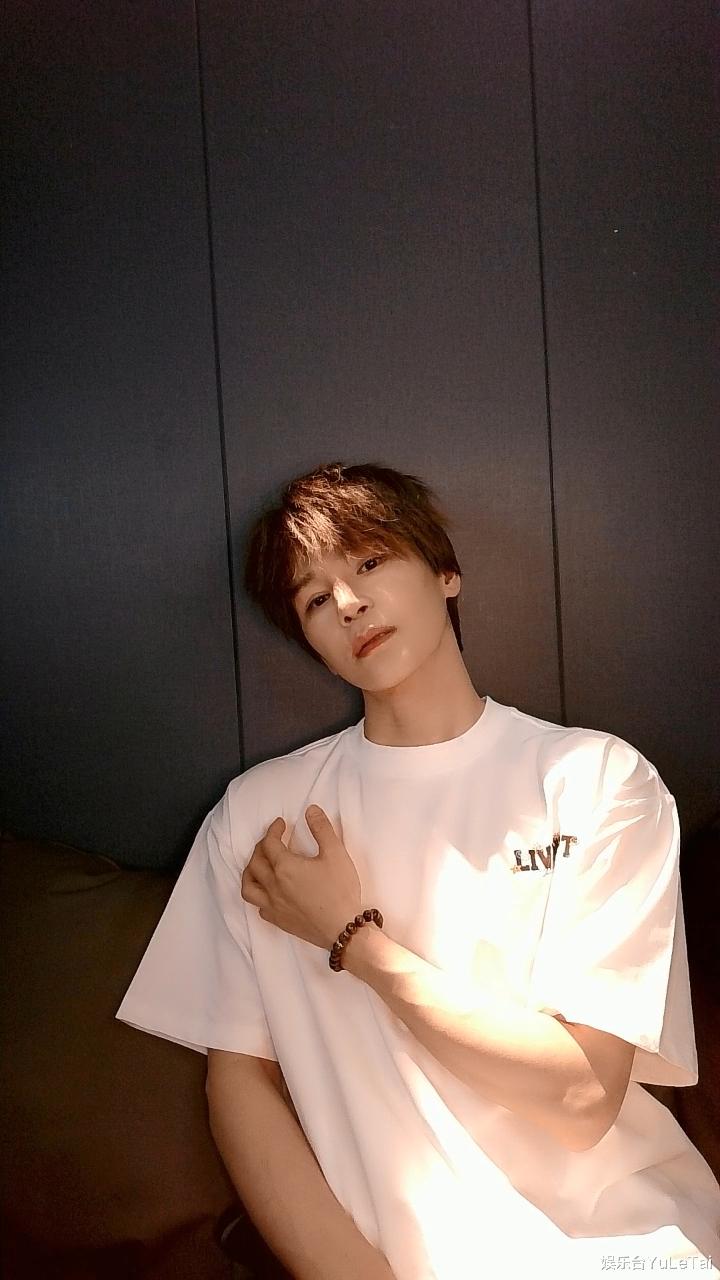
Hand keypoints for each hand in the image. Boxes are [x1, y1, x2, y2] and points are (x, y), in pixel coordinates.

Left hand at [241, 806, 361, 948]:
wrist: (343, 929)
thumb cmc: (340, 891)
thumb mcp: (336, 854)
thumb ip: (322, 829)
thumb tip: (310, 810)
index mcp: (285, 867)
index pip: (269, 843)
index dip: (273, 830)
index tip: (281, 824)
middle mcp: (273, 885)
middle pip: (255, 862)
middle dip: (261, 846)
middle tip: (273, 840)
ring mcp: (273, 905)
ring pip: (249, 886)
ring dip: (250, 871)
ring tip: (259, 864)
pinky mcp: (278, 920)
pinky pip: (259, 905)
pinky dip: (259, 894)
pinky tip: (269, 891)